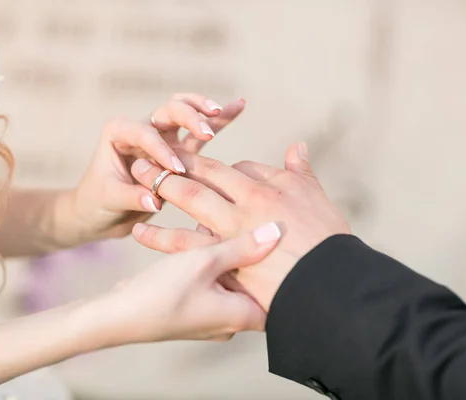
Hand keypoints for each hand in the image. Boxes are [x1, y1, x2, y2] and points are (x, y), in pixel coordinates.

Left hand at [68, 94, 244, 242]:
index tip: (176, 171)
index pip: (144, 133)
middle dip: (188, 117)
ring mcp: (162, 137)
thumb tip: (156, 201)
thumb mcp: (108, 199)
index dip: (161, 149)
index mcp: (119, 132)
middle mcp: (141, 128)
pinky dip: (217, 121)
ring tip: (223, 110)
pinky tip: (238, 106)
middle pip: (168, 111)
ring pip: (186, 114)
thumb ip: (132, 196)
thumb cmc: (97, 201)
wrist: (101, 212)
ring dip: (204, 111)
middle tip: (206, 132)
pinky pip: (198, 134)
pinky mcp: (177, 151)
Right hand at [96, 222, 280, 344]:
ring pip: (229, 283)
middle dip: (246, 258)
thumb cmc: (162, 293)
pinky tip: (196, 248)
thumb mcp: (205, 261)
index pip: (276, 294)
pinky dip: (208, 268)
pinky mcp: (193, 312)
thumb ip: (242, 246)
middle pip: (252, 285)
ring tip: (212, 235)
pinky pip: (210, 287)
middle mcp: (230, 323)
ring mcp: (210, 319)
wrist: (119, 315)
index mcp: (242, 316)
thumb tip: (275, 232)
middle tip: (240, 231)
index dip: (277, 267)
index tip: (274, 242)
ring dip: (223, 260)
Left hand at [129, 143, 350, 310]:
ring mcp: (229, 230)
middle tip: (151, 155)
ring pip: (189, 200)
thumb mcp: (317, 199)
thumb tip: (297, 147)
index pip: (235, 168)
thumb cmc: (327, 243)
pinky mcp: (220, 259)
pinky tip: (139, 230)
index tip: (201, 169)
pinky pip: (182, 244)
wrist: (327, 284)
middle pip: (204, 175)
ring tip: (138, 176)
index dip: (216, 168)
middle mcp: (244, 203)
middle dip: (177, 163)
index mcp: (267, 187)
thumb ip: (301, 172)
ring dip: (162, 185)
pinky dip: (159, 235)